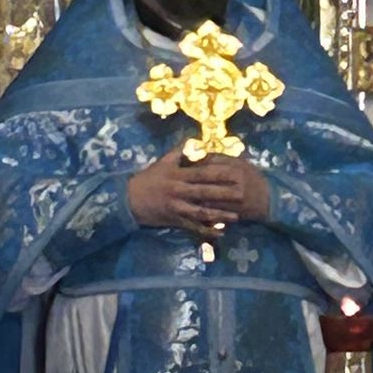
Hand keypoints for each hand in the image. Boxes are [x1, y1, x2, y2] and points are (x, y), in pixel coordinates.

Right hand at [127, 150, 264, 233]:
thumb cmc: (149, 178)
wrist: (129, 199)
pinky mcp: (174, 220)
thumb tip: (195, 140)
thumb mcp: (163, 162)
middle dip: (225, 193)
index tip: (236, 172)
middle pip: (206, 192)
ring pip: (201, 212)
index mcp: (178, 175)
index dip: (220, 172)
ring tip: (237, 216)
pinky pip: (193, 227)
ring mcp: (177, 207)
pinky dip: (206, 230)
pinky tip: (220, 232)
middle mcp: (179, 191)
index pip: (203, 173)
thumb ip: (180, 151)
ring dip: (220, 214)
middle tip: (244, 193)